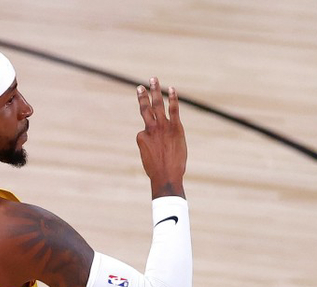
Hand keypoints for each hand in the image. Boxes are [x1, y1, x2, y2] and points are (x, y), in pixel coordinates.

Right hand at [136, 77, 186, 198]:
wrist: (166, 176)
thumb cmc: (157, 171)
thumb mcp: (148, 158)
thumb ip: (151, 146)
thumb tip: (156, 142)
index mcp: (141, 137)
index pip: (144, 129)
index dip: (150, 138)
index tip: (155, 149)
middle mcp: (150, 129)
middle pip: (145, 109)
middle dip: (143, 96)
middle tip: (141, 86)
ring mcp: (162, 127)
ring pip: (157, 105)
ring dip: (155, 91)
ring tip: (153, 79)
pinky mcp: (175, 127)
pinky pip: (173, 110)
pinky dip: (173, 98)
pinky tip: (172, 89)